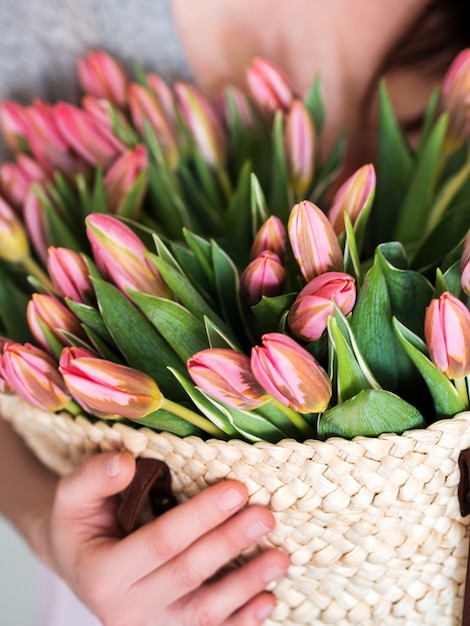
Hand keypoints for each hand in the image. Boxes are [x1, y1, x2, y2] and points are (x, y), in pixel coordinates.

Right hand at [37, 451, 288, 625]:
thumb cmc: (80, 524)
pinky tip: (268, 601)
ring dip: (245, 585)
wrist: (79, 565)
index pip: (160, 542)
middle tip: (265, 515)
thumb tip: (127, 461)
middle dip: (230, 543)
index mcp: (102, 572)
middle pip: (188, 574)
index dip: (201, 516)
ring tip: (280, 557)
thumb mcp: (73, 495)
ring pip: (204, 613)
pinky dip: (241, 621)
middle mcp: (124, 610)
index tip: (237, 489)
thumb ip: (95, 476)